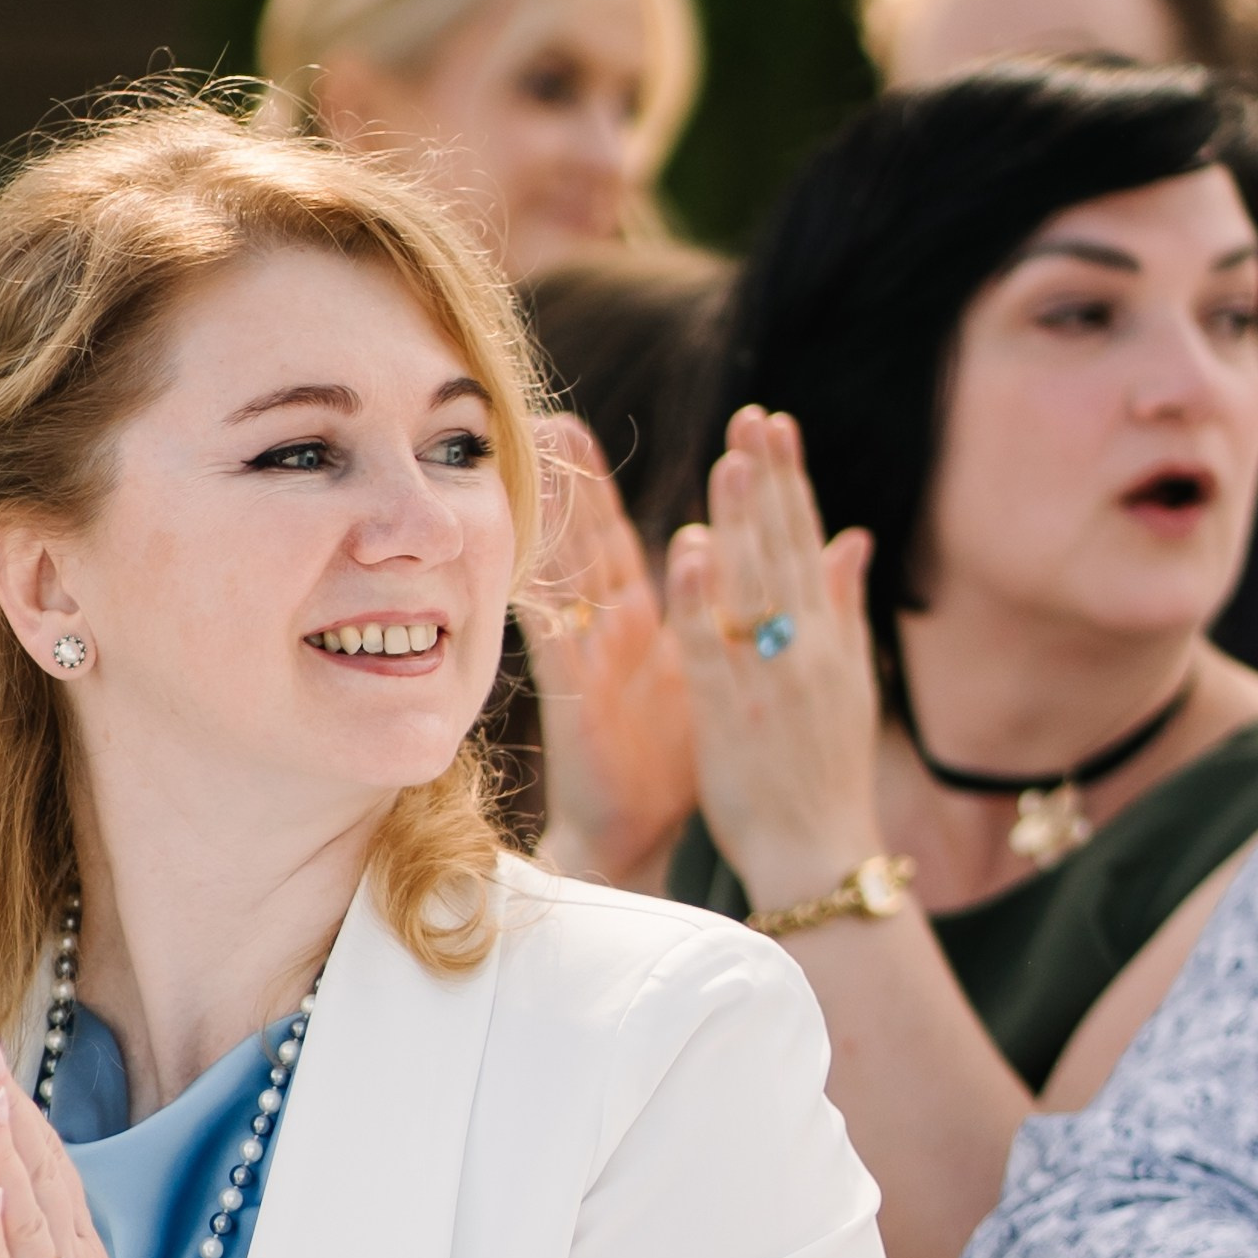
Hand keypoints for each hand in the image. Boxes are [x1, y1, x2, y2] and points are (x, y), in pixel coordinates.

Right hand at [520, 416, 696, 884]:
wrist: (638, 835)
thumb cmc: (671, 764)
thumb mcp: (707, 675)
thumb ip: (719, 614)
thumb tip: (733, 558)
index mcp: (647, 623)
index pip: (630, 539)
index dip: (615, 485)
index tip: (597, 429)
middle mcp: (612, 632)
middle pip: (591, 542)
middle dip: (574, 484)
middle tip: (551, 422)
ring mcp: (589, 659)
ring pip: (566, 577)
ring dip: (550, 521)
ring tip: (530, 468)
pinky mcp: (575, 693)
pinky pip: (552, 638)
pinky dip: (540, 599)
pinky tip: (524, 560)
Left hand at [667, 407, 884, 912]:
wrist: (820, 853)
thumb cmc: (825, 773)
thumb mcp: (847, 682)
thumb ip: (844, 606)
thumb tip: (853, 536)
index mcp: (827, 639)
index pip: (807, 543)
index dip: (790, 483)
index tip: (773, 426)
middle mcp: (804, 650)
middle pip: (784, 553)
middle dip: (768, 483)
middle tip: (749, 419)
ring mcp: (769, 681)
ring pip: (754, 591)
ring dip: (743, 524)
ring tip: (728, 463)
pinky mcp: (733, 716)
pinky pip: (716, 649)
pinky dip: (705, 601)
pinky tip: (692, 552)